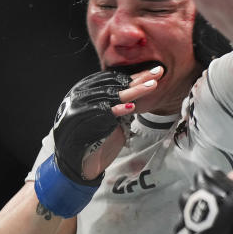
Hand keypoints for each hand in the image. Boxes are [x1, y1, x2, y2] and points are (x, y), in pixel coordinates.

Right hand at [34, 63, 160, 217]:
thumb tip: (140, 84)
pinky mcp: (80, 120)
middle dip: (138, 78)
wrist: (73, 161)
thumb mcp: (105, 113)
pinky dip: (117, 109)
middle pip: (114, 83)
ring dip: (133, 91)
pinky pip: (102, 112)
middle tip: (158, 72)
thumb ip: (117, 100)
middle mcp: (80, 94)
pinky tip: (131, 107)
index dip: (134, 75)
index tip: (153, 72)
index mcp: (84, 89)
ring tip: (152, 86)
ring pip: (111, 95)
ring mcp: (79, 106)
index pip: (113, 78)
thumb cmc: (92, 137)